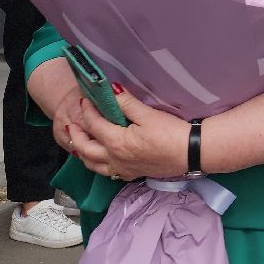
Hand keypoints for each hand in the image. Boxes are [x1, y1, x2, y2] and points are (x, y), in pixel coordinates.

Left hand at [65, 84, 189, 180]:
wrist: (191, 153)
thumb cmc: (171, 133)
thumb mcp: (148, 114)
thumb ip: (127, 103)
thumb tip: (111, 89)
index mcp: (116, 142)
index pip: (94, 125)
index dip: (87, 111)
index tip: (85, 100)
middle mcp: (115, 159)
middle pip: (86, 149)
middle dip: (76, 136)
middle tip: (72, 124)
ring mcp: (123, 169)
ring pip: (94, 165)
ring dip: (83, 154)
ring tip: (79, 144)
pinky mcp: (133, 174)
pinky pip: (108, 173)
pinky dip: (99, 165)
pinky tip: (103, 159)